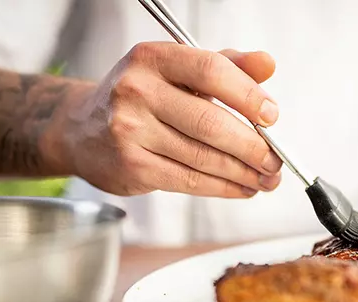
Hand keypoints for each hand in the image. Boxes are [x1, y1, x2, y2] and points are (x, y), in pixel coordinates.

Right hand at [51, 43, 281, 196]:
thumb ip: (225, 66)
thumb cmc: (142, 97)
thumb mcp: (178, 70)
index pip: (211, 70)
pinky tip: (242, 188)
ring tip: (265, 179)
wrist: (82, 129)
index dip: (248, 95)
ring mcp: (130, 131)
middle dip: (253, 147)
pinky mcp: (132, 166)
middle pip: (210, 122)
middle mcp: (137, 91)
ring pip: (203, 157)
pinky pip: (189, 180)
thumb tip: (268, 64)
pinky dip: (223, 187)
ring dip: (243, 173)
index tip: (272, 117)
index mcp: (153, 58)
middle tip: (276, 161)